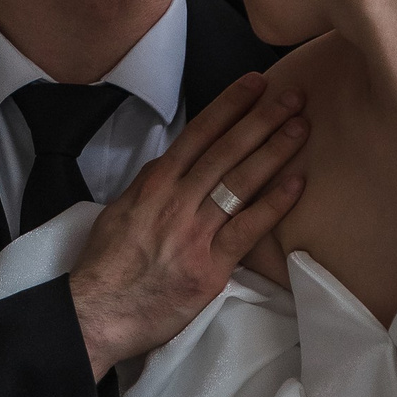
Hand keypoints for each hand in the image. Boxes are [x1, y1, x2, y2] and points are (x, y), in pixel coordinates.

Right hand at [69, 75, 306, 380]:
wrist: (96, 312)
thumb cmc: (107, 266)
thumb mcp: (120, 212)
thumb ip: (151, 188)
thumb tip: (175, 167)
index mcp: (154, 184)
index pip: (198, 134)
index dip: (230, 105)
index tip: (255, 83)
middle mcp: (176, 200)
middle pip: (226, 150)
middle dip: (262, 118)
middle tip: (293, 95)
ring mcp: (194, 232)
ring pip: (240, 181)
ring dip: (275, 150)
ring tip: (301, 127)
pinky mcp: (210, 266)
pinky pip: (248, 228)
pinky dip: (274, 204)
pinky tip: (298, 183)